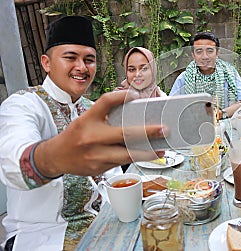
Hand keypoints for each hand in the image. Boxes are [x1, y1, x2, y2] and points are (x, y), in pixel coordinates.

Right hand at [35, 90, 166, 176]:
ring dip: (147, 153)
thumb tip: (133, 107)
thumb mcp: (86, 119)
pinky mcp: (99, 168)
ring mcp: (95, 155)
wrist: (56, 157)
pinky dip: (135, 159)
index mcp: (88, 119)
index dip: (122, 95)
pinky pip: (121, 163)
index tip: (135, 94)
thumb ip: (106, 114)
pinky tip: (146, 156)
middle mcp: (91, 136)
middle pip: (124, 133)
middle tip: (163, 130)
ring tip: (161, 150)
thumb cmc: (76, 135)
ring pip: (127, 154)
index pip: (107, 101)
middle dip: (147, 133)